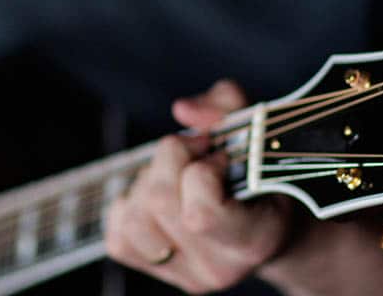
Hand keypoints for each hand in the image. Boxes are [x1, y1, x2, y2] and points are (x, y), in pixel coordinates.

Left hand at [104, 80, 291, 292]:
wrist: (265, 226)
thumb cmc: (263, 173)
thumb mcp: (261, 133)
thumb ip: (228, 107)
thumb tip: (183, 110)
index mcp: (254, 240)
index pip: (201, 213)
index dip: (202, 169)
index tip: (220, 155)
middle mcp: (218, 267)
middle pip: (159, 201)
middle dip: (171, 158)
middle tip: (196, 152)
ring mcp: (183, 275)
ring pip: (134, 215)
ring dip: (149, 180)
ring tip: (178, 175)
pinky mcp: (151, 269)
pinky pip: (117, 230)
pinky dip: (131, 202)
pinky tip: (159, 196)